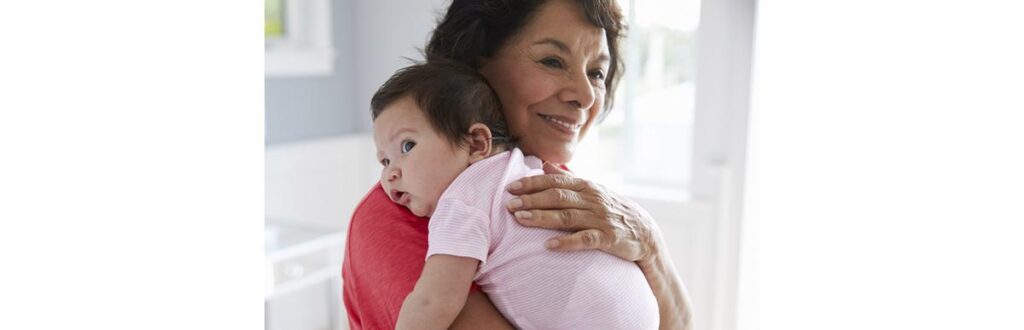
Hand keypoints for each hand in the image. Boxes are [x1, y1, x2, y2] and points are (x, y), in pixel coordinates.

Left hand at [505, 162, 658, 261]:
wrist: (645, 233)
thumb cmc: (612, 210)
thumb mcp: (592, 190)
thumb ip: (567, 178)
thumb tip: (543, 164)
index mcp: (586, 186)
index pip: (555, 181)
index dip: (532, 184)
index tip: (511, 188)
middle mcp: (592, 199)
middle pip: (558, 197)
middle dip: (532, 200)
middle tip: (509, 205)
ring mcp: (600, 219)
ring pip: (567, 217)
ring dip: (542, 217)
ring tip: (521, 220)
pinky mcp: (608, 239)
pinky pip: (585, 240)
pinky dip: (567, 242)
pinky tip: (548, 246)